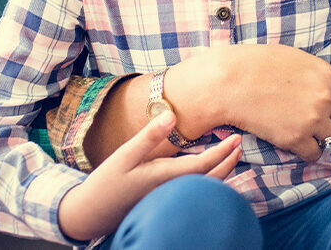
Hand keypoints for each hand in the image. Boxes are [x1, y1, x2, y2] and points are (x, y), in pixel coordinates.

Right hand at [58, 111, 242, 241]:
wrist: (90, 215)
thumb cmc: (106, 184)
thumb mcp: (125, 154)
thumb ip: (150, 136)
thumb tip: (172, 114)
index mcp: (166, 177)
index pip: (205, 165)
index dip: (223, 153)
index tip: (237, 139)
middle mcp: (173, 190)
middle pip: (211, 179)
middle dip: (228, 162)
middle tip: (240, 144)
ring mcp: (170, 198)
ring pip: (204, 187)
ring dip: (221, 171)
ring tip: (230, 156)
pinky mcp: (164, 202)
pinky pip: (194, 191)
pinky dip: (208, 180)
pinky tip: (207, 171)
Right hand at [207, 45, 330, 160]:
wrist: (229, 82)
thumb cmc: (255, 65)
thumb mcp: (294, 58)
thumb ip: (315, 74)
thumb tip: (324, 86)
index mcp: (326, 74)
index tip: (326, 107)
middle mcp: (325, 97)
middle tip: (314, 121)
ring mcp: (312, 120)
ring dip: (319, 137)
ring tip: (302, 132)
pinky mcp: (296, 139)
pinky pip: (315, 153)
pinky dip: (307, 151)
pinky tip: (295, 144)